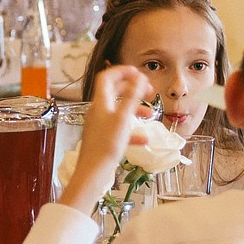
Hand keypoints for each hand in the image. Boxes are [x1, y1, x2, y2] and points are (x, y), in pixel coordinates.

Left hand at [58, 65, 149, 212]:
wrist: (93, 172)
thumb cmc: (107, 145)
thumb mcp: (123, 118)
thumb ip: (132, 97)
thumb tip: (139, 77)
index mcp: (101, 103)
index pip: (107, 77)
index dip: (122, 71)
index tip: (138, 73)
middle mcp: (98, 111)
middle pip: (115, 93)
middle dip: (133, 90)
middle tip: (149, 92)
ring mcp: (100, 125)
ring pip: (119, 111)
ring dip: (136, 110)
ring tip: (151, 115)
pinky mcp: (103, 139)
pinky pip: (119, 129)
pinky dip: (132, 131)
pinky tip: (144, 139)